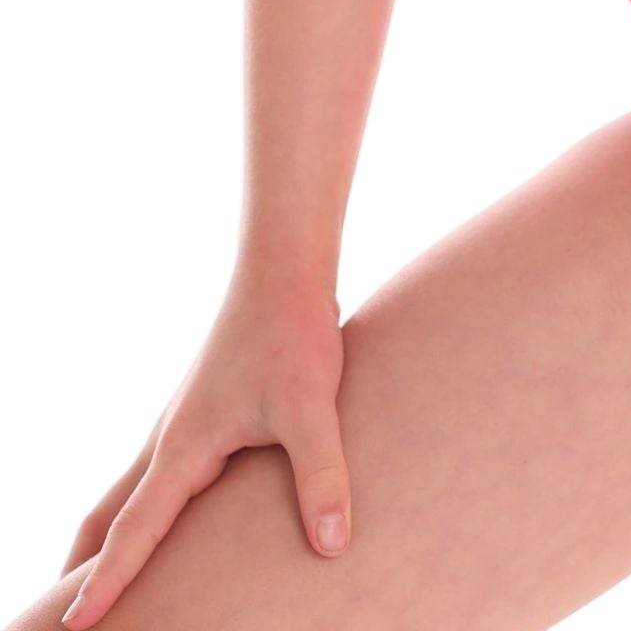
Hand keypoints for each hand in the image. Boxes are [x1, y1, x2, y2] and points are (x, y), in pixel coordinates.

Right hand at [57, 274, 350, 626]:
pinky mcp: (203, 413)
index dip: (105, 583)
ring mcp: (182, 424)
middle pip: (107, 516)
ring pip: (127, 493)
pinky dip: (139, 509)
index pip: (132, 531)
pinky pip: (155, 475)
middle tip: (63, 615)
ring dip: (107, 536)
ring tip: (97, 577)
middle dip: (82, 565)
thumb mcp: (311, 408)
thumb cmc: (292, 334)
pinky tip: (167, 518)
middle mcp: (169, 440)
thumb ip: (321, 477)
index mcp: (182, 448)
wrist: (285, 271)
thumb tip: (331, 546)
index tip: (72, 627)